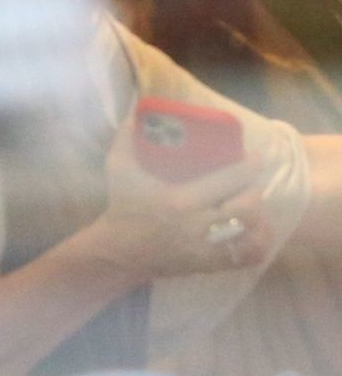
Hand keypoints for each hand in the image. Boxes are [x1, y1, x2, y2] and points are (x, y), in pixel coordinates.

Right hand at [91, 128, 276, 281]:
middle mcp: (196, 225)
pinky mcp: (207, 264)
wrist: (116, 251)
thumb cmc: (122, 207)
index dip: (248, 167)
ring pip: (250, 234)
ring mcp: (204, 248)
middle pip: (246, 208)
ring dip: (259, 220)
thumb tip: (133, 111)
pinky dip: (258, 245)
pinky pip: (245, 257)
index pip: (228, 181)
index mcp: (179, 200)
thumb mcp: (119, 170)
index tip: (256, 157)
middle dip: (254, 193)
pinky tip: (255, 233)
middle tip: (251, 184)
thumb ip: (126, 140)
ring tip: (255, 208)